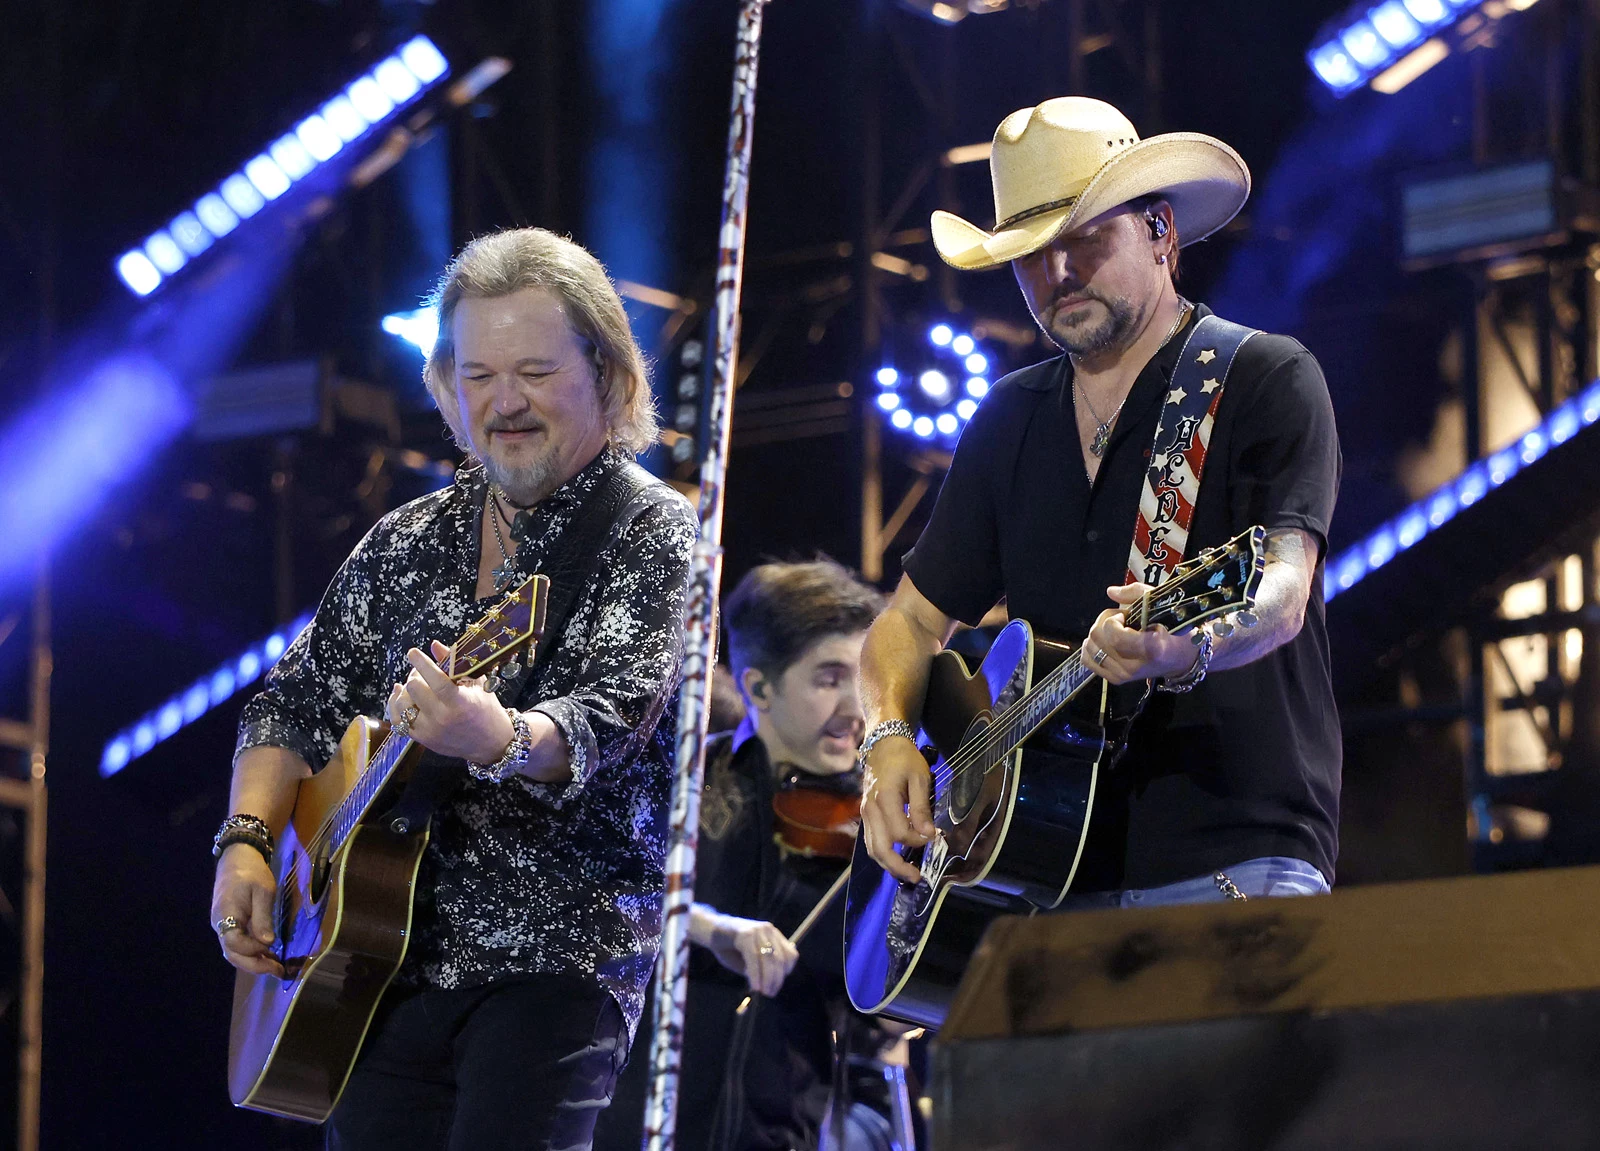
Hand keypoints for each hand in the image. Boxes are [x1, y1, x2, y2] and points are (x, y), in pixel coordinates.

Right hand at [210, 843, 283, 977]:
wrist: (237, 858)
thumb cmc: (251, 872)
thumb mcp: (263, 891)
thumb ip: (263, 917)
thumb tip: (267, 942)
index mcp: (226, 914)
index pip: (233, 942)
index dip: (252, 949)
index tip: (271, 948)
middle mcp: (220, 924)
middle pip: (232, 953)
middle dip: (254, 965)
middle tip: (279, 971)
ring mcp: (223, 926)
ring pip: (234, 952)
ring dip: (254, 962)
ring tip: (276, 967)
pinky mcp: (229, 925)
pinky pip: (238, 944)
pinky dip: (252, 952)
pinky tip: (268, 955)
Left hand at [387, 641, 515, 763]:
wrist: (490, 743)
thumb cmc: (486, 709)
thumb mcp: (478, 683)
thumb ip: (455, 663)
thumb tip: (434, 645)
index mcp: (460, 703)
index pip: (435, 679)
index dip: (422, 663)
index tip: (413, 652)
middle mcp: (443, 718)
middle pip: (414, 688)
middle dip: (415, 674)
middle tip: (421, 672)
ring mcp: (430, 730)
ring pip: (402, 703)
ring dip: (405, 689)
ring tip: (414, 684)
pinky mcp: (422, 739)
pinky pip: (398, 720)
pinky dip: (395, 705)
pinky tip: (399, 694)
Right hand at [704, 914, 797, 996]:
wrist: (709, 931)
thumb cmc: (728, 947)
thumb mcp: (748, 960)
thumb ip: (759, 969)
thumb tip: (768, 985)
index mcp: (773, 935)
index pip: (790, 954)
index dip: (786, 972)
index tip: (776, 985)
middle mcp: (768, 930)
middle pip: (780, 958)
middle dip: (776, 979)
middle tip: (770, 993)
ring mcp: (757, 930)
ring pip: (769, 959)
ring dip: (767, 979)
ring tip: (762, 991)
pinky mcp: (745, 934)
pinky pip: (754, 957)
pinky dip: (755, 974)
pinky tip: (754, 985)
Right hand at [861, 735, 934, 884]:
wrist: (883, 744)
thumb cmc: (904, 759)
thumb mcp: (919, 779)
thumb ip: (921, 808)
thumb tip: (929, 835)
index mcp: (884, 799)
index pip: (899, 833)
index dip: (917, 840)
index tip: (933, 837)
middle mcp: (870, 810)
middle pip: (879, 849)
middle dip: (897, 867)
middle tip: (917, 877)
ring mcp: (865, 813)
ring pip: (872, 849)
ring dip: (888, 864)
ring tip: (907, 873)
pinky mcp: (866, 815)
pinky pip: (871, 840)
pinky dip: (883, 853)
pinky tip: (897, 858)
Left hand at [1081, 583, 1200, 684]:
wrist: (1179, 658)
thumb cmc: (1172, 629)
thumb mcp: (1161, 605)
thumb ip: (1136, 593)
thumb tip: (1110, 592)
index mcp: (1151, 649)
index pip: (1115, 636)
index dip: (1113, 620)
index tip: (1125, 615)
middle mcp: (1134, 666)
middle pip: (1097, 637)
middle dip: (1105, 621)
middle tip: (1122, 621)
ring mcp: (1123, 675)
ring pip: (1090, 646)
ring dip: (1099, 632)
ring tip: (1117, 630)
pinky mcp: (1115, 679)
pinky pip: (1087, 659)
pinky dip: (1092, 646)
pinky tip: (1106, 641)